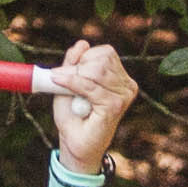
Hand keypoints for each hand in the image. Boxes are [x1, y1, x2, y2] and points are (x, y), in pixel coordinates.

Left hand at [44, 33, 137, 169]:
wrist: (74, 143)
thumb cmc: (73, 115)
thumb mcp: (69, 82)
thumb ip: (74, 62)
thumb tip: (82, 43)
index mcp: (119, 77)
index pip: (105, 53)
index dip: (84, 58)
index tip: (68, 72)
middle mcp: (126, 85)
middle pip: (102, 58)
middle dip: (78, 67)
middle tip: (62, 81)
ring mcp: (123, 95)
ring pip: (96, 70)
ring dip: (73, 77)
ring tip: (67, 90)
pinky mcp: (115, 106)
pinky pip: (90, 86)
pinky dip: (72, 83)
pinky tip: (61, 84)